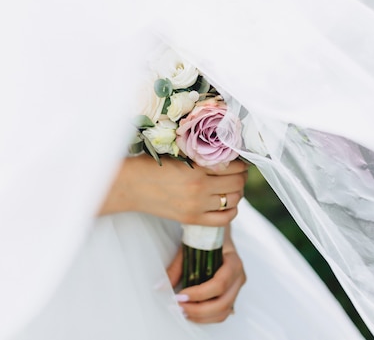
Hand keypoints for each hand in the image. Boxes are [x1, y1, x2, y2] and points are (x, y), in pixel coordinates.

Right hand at [100, 155, 247, 226]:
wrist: (131, 185)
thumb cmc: (154, 164)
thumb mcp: (180, 154)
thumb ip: (203, 155)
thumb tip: (229, 154)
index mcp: (196, 167)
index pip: (234, 165)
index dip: (241, 162)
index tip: (239, 159)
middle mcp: (199, 188)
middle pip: (237, 183)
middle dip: (242, 176)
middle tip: (239, 172)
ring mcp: (196, 206)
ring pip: (233, 200)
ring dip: (238, 192)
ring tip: (232, 186)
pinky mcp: (192, 219)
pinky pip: (224, 219)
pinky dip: (231, 211)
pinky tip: (227, 204)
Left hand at [166, 232, 245, 323]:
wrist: (219, 234)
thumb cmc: (207, 238)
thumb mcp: (192, 247)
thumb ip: (176, 267)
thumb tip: (160, 286)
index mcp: (234, 262)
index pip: (220, 283)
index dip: (200, 293)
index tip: (181, 295)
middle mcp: (238, 277)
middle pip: (223, 303)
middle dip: (198, 310)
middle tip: (179, 307)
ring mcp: (236, 288)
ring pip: (223, 312)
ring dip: (201, 317)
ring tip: (182, 311)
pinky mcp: (231, 296)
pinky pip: (221, 313)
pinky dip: (206, 317)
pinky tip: (190, 312)